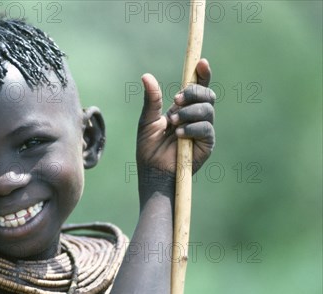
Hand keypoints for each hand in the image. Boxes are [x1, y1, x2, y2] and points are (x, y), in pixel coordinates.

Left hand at [136, 59, 214, 175]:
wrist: (152, 170)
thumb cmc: (149, 147)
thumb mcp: (148, 120)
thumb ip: (152, 100)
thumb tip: (146, 76)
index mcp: (183, 108)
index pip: (198, 87)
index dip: (202, 74)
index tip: (201, 63)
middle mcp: (196, 117)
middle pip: (207, 95)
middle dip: (194, 93)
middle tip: (176, 100)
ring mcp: (203, 129)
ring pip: (207, 110)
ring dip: (189, 113)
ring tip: (173, 122)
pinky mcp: (207, 143)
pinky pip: (206, 128)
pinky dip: (191, 128)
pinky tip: (179, 135)